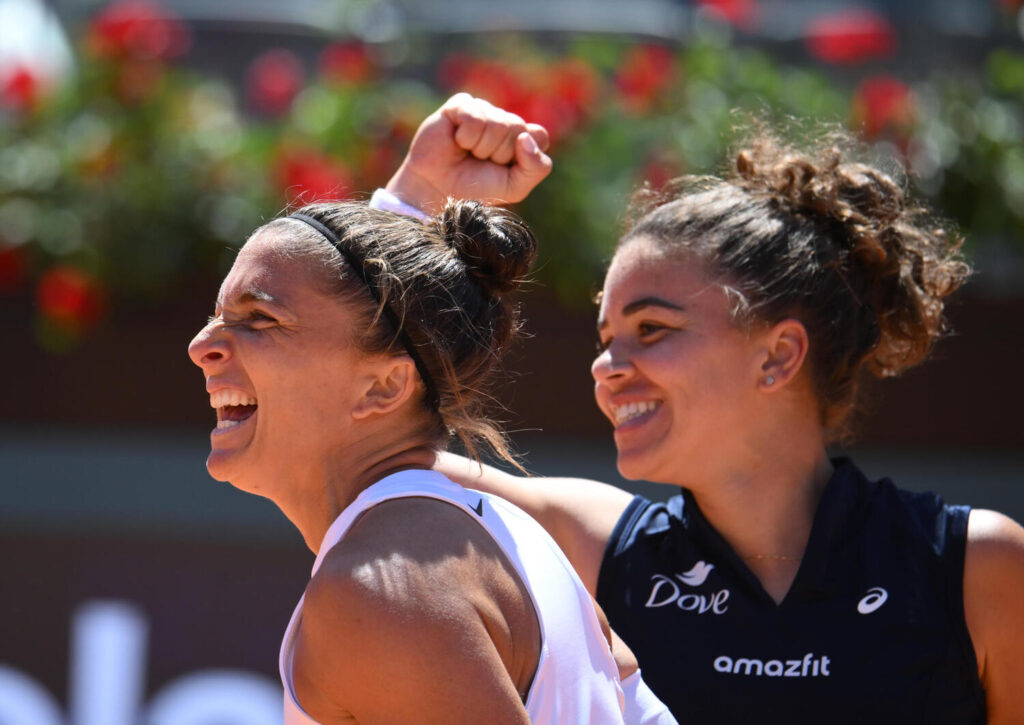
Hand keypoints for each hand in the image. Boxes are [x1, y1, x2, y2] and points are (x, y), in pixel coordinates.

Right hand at [385, 93, 552, 212]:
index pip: (538, 136)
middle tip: (481, 161)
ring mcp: (483, 110)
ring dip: (481, 147)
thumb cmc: (477, 189)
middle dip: (499, 153)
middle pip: (518, 128)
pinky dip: (466, 137)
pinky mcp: (461, 105)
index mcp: (521, 138)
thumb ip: (537, 168)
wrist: (438, 191)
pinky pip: (475, 117)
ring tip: (467, 152)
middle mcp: (504, 121)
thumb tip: (527, 137)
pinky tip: (456, 141)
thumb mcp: (516, 187)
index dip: (522, 156)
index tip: (504, 168)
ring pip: (497, 123)